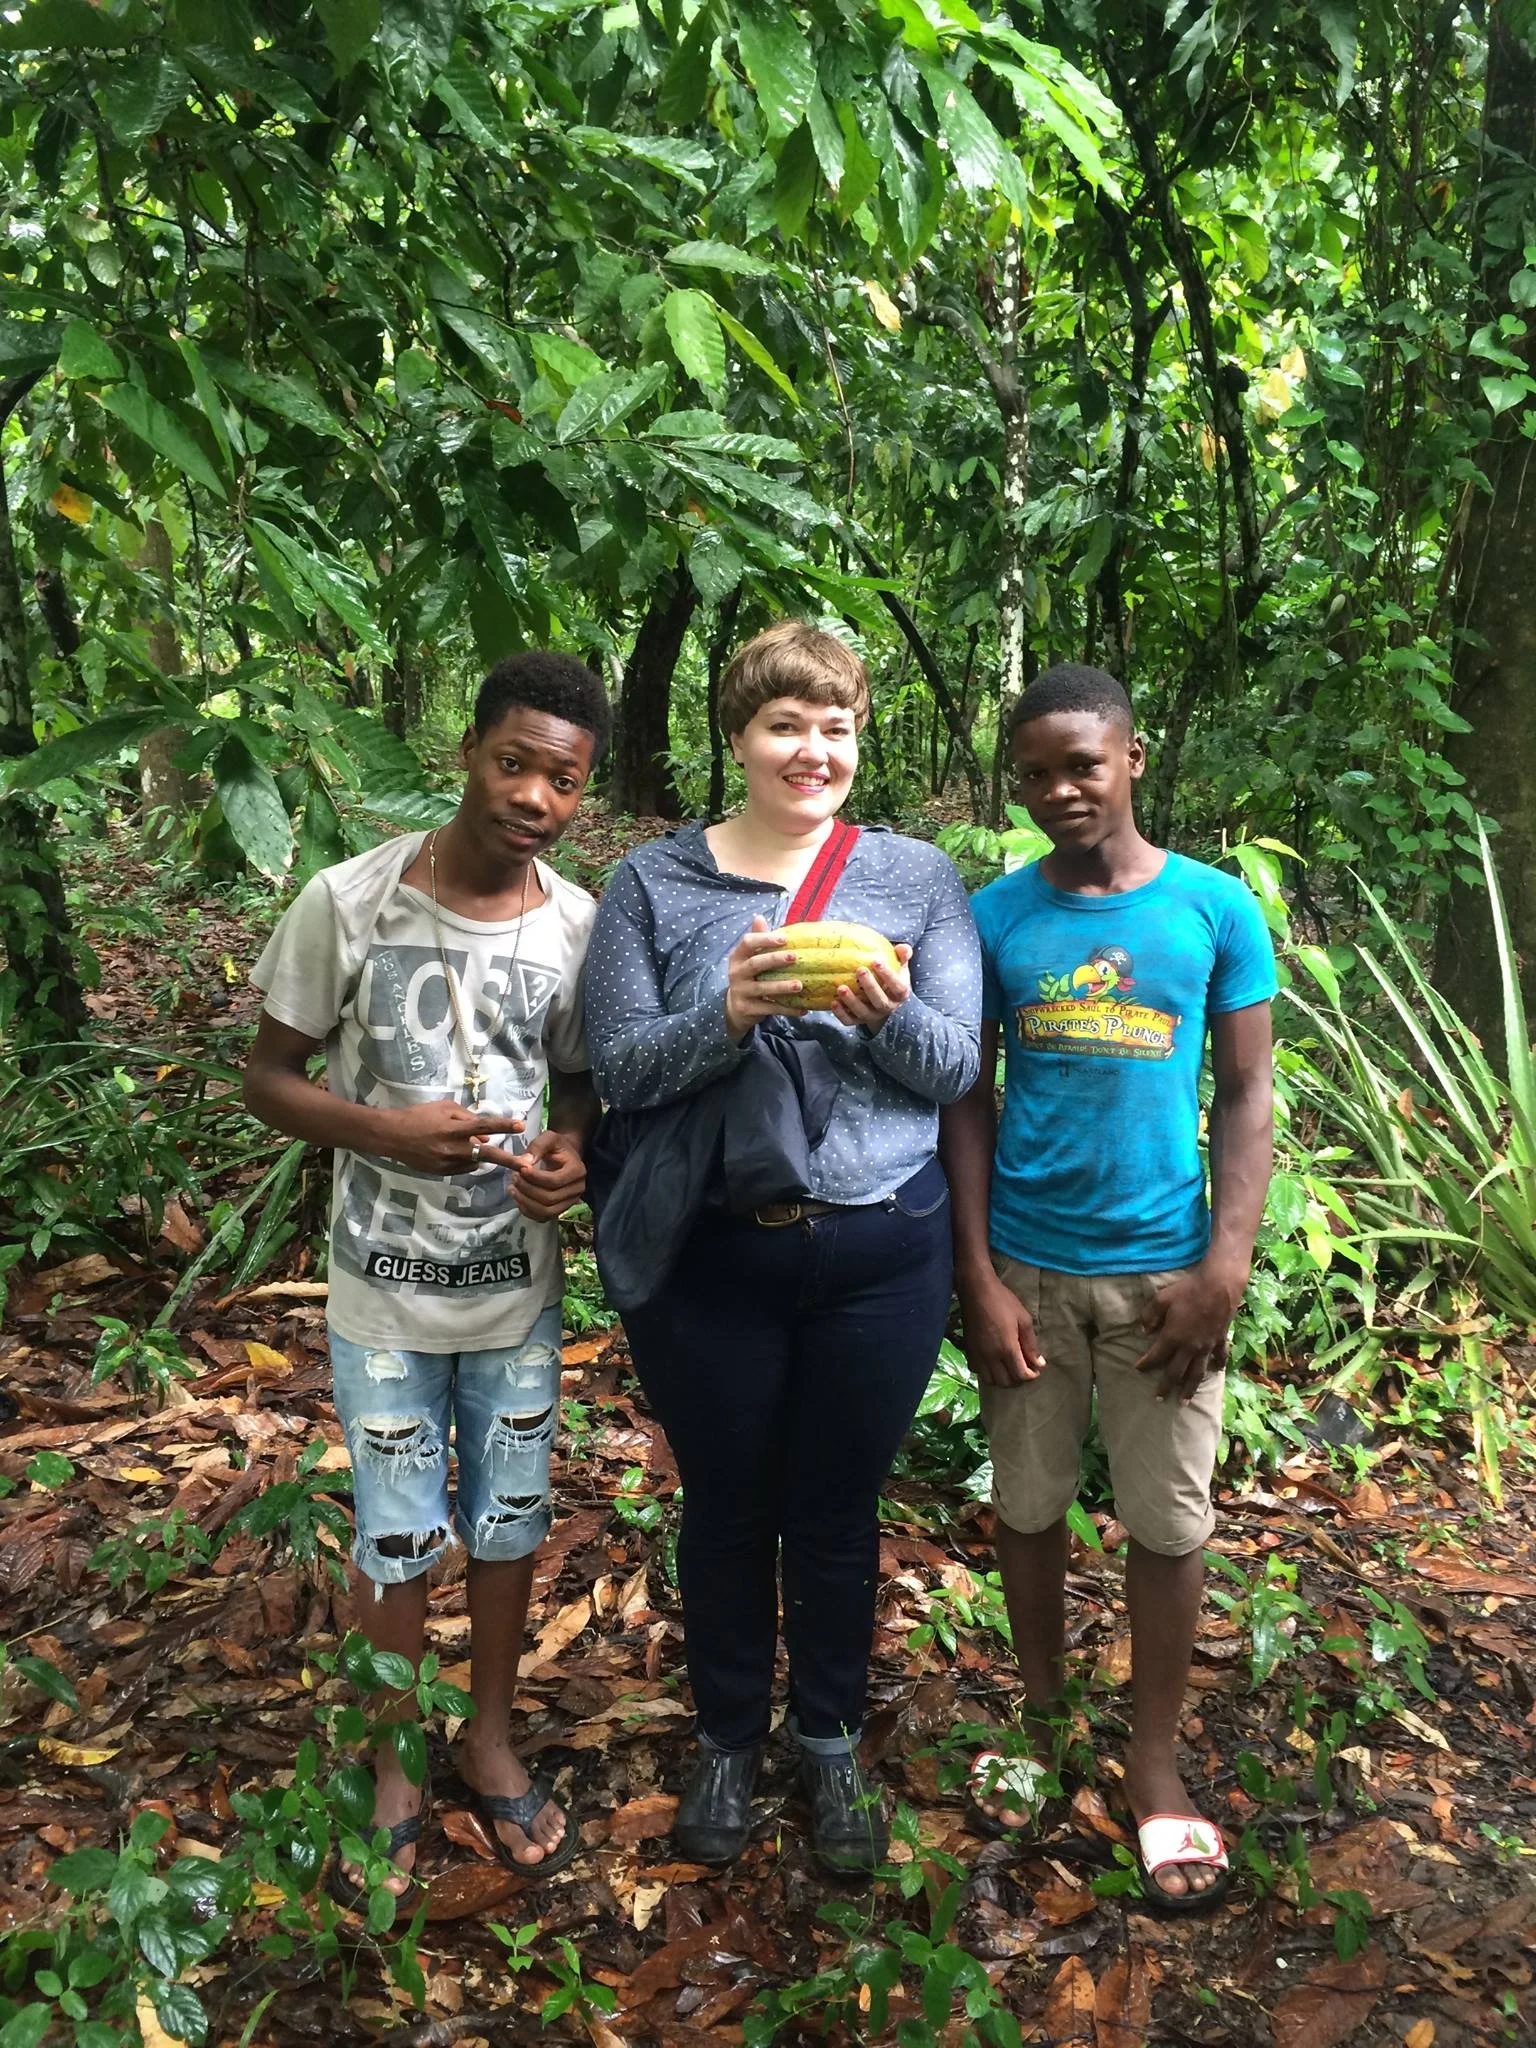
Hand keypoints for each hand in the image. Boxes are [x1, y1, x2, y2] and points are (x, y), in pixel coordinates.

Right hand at [380, 1101, 523, 1175]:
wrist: (392, 1136)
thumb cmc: (418, 1116)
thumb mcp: (443, 1108)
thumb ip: (466, 1118)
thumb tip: (486, 1134)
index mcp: (453, 1128)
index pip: (484, 1125)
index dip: (504, 1125)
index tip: (521, 1126)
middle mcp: (452, 1148)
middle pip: (486, 1154)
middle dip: (508, 1160)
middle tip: (525, 1165)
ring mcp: (447, 1163)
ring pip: (475, 1162)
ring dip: (480, 1155)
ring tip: (467, 1144)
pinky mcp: (441, 1173)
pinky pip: (462, 1168)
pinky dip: (466, 1160)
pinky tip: (457, 1152)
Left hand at [501, 1129, 587, 1221]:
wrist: (565, 1156)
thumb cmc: (557, 1146)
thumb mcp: (549, 1138)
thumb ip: (537, 1147)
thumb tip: (522, 1163)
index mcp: (577, 1171)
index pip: (554, 1181)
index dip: (535, 1177)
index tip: (520, 1169)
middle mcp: (577, 1189)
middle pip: (550, 1198)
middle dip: (527, 1189)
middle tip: (514, 1177)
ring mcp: (570, 1202)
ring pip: (546, 1211)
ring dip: (525, 1202)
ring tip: (512, 1188)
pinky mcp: (560, 1209)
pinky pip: (543, 1218)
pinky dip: (528, 1211)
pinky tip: (518, 1198)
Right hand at [724, 915, 803, 1039]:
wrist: (735, 1007)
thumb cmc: (749, 976)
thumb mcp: (749, 958)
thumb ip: (757, 939)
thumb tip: (759, 916)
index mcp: (738, 956)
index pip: (747, 943)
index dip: (765, 939)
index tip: (784, 938)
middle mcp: (736, 973)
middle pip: (755, 964)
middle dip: (775, 959)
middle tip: (795, 957)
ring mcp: (741, 992)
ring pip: (762, 988)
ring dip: (782, 987)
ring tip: (800, 985)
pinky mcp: (747, 1009)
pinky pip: (769, 1009)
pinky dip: (786, 1009)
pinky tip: (802, 1010)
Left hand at [831, 945, 912, 1031]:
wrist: (886, 999)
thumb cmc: (891, 978)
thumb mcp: (900, 966)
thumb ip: (902, 955)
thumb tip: (902, 948)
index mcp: (900, 994)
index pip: (897, 986)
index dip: (888, 975)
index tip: (876, 961)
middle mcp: (888, 1007)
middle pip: (880, 1001)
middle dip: (869, 986)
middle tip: (860, 970)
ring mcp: (873, 1015)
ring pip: (863, 1012)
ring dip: (851, 1001)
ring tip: (841, 988)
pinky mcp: (859, 1021)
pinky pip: (850, 1021)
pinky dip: (841, 1014)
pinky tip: (833, 1002)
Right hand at [957, 1268, 1046, 1387]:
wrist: (976, 1290)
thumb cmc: (1003, 1301)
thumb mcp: (1024, 1319)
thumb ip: (1031, 1344)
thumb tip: (1039, 1363)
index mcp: (1007, 1348)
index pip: (1020, 1375)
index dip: (1031, 1376)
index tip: (1035, 1369)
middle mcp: (991, 1356)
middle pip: (1005, 1382)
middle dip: (1017, 1379)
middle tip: (1024, 1368)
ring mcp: (978, 1354)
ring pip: (990, 1380)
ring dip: (1001, 1378)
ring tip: (1009, 1367)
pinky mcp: (969, 1350)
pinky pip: (976, 1371)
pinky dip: (986, 1372)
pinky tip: (993, 1362)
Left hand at [1133, 1258, 1245, 1402]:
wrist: (1219, 1286)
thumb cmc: (1188, 1290)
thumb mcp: (1161, 1299)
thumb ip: (1150, 1316)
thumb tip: (1143, 1331)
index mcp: (1173, 1337)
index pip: (1156, 1356)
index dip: (1145, 1364)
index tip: (1137, 1369)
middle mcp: (1189, 1347)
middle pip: (1176, 1372)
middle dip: (1166, 1386)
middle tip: (1159, 1399)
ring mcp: (1206, 1346)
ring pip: (1197, 1373)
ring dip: (1190, 1388)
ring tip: (1185, 1401)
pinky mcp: (1220, 1341)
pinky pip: (1219, 1358)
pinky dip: (1217, 1366)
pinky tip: (1216, 1372)